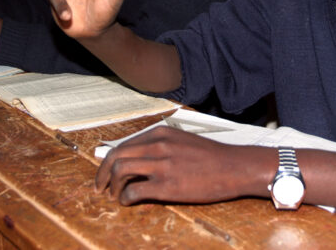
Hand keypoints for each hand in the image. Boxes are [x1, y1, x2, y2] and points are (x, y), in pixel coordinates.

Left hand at [95, 126, 270, 205]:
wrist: (235, 167)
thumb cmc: (211, 157)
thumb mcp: (182, 141)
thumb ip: (160, 146)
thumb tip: (137, 159)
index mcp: (161, 133)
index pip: (124, 145)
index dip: (109, 161)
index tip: (105, 173)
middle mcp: (158, 145)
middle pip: (116, 156)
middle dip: (103, 174)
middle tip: (100, 187)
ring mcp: (162, 165)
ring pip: (121, 171)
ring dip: (113, 186)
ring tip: (116, 196)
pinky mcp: (167, 185)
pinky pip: (134, 191)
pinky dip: (126, 198)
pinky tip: (129, 202)